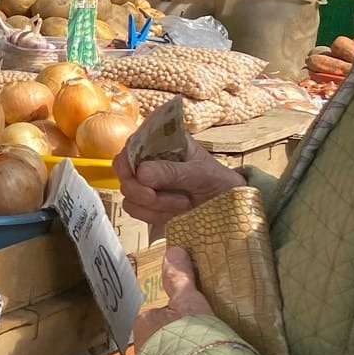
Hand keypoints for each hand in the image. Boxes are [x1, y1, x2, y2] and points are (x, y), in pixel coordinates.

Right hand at [112, 137, 244, 231]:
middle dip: (137, 186)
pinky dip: (152, 215)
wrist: (230, 211)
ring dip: (152, 204)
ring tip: (182, 204)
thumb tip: (141, 173)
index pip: (135, 140)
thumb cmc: (220, 182)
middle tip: (154, 196)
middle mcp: (149, 159)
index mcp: (163, 142)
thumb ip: (172, 172)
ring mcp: (146, 181)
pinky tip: (173, 213)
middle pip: (123, 166)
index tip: (139, 172)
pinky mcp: (146, 203)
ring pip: (127, 191)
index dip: (130, 155)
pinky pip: (133, 209)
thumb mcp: (202, 173)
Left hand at [133, 245, 213, 353]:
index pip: (158, 316)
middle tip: (204, 341)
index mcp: (143, 323)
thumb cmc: (189, 334)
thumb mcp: (188, 301)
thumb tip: (174, 250)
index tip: (194, 322)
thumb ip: (180, 278)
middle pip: (162, 338)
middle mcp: (143, 347)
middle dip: (179, 340)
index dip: (177, 317)